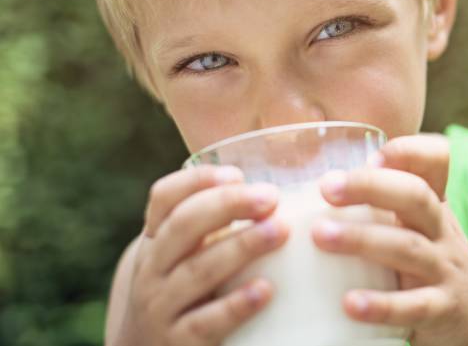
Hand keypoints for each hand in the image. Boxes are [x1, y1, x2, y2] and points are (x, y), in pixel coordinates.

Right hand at [112, 165, 288, 345]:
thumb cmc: (182, 299)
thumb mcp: (182, 259)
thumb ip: (211, 227)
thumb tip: (271, 192)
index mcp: (155, 241)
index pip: (164, 198)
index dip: (198, 180)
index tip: (237, 173)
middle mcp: (151, 270)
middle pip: (183, 225)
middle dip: (228, 205)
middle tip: (271, 197)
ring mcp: (161, 307)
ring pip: (198, 271)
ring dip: (241, 247)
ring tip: (280, 231)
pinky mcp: (178, 343)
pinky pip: (207, 322)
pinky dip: (236, 305)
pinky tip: (265, 290)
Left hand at [313, 134, 467, 345]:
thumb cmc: (431, 264)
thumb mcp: (418, 228)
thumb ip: (379, 206)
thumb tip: (305, 191)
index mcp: (431, 206)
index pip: (436, 161)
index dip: (409, 151)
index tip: (373, 154)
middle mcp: (441, 231)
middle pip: (416, 196)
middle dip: (371, 186)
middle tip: (327, 188)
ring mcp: (445, 269)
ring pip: (408, 247)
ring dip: (362, 239)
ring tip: (321, 236)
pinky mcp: (442, 309)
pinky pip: (414, 306)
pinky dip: (382, 305)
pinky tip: (350, 303)